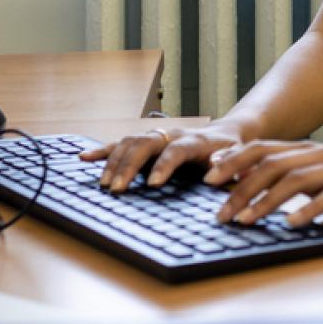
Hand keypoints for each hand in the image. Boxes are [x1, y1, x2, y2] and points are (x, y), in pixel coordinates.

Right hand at [81, 122, 247, 191]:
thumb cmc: (232, 152)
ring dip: (114, 161)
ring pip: (130, 142)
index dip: (164, 165)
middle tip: (118, 189)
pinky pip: (121, 143)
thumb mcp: (239, 158)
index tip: (153, 184)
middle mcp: (173, 134)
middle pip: (145, 144)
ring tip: (105, 184)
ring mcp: (158, 135)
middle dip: (129, 166)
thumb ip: (228, 164)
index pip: (176, 150)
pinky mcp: (147, 140)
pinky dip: (102, 150)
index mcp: (196, 141)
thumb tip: (216, 168)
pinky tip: (84, 158)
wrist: (226, 134)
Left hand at [205, 141, 322, 228]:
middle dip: (241, 188)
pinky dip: (307, 210)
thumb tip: (255, 194)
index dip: (234, 161)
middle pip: (272, 165)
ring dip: (266, 201)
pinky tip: (291, 224)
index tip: (208, 178)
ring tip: (246, 221)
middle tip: (220, 212)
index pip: (263, 150)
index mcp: (309, 151)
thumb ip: (297, 181)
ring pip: (296, 180)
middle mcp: (321, 155)